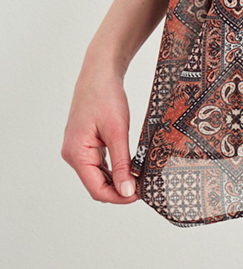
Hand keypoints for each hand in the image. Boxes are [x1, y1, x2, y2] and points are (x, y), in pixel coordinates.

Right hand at [61, 63, 138, 203]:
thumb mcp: (117, 132)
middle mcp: (73, 155)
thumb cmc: (106, 96)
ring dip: (117, 179)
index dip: (119, 196)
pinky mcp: (85, 143)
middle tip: (143, 186)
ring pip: (98, 175)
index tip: (140, 194)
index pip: (96, 189)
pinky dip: (113, 168)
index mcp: (76, 154)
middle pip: (96, 185)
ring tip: (139, 177)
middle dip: (119, 189)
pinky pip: (98, 164)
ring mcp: (77, 149)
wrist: (100, 72)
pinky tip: (129, 166)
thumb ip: (121, 164)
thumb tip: (127, 191)